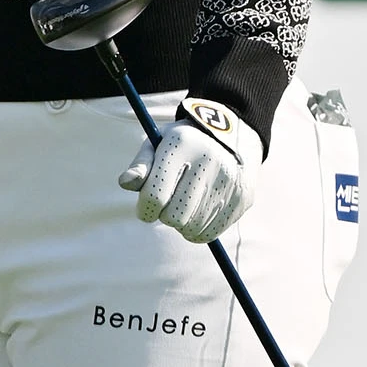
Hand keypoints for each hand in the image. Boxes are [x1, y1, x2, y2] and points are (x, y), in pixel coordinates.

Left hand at [118, 97, 262, 242]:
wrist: (233, 134)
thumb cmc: (184, 143)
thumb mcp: (159, 143)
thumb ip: (141, 164)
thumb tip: (125, 182)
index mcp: (182, 144)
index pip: (155, 196)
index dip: (145, 208)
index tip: (147, 206)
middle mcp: (208, 161)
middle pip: (174, 216)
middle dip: (165, 214)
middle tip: (169, 201)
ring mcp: (228, 181)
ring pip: (191, 228)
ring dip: (181, 222)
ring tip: (185, 203)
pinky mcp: (241, 198)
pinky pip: (209, 233)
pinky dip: (197, 229)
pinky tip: (199, 211)